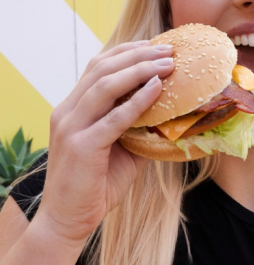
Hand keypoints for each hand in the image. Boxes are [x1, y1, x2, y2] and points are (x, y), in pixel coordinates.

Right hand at [37, 41, 173, 246]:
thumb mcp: (122, 149)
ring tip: (168, 63)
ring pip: (105, 86)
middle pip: (102, 69)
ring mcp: (71, 127)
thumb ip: (140, 128)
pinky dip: (137, 100)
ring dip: (140, 70)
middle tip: (169, 49)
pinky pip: (113, 117)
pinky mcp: (81, 146)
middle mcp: (68, 111)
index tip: (157, 45)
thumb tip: (176, 115)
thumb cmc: (97, 185)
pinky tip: (157, 89)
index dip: (128, 52)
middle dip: (138, 55)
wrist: (68, 219)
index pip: (98, 67)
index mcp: (73, 108)